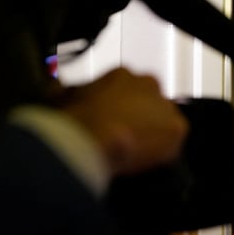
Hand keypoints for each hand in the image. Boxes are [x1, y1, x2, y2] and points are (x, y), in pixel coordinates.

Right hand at [52, 67, 188, 176]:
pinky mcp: (176, 128)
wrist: (92, 137)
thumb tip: (57, 91)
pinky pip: (172, 143)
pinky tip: (143, 159)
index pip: (129, 91)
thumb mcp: (62, 97)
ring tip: (135, 151)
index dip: (123, 111)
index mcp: (122, 74)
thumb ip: (67, 92)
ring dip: (153, 136)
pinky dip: (161, 153)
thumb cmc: (74, 119)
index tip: (117, 123)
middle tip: (129, 138)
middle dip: (142, 121)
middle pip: (151, 105)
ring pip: (164, 123)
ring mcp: (165, 105)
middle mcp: (148, 83)